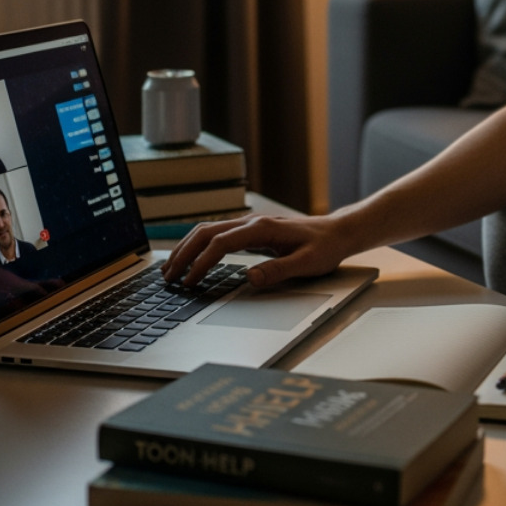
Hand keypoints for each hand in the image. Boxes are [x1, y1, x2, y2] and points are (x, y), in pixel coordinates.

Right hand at [161, 213, 354, 287]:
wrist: (338, 232)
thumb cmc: (325, 248)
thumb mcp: (307, 264)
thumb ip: (278, 271)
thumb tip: (250, 277)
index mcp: (262, 229)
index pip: (220, 244)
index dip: (201, 263)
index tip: (189, 283)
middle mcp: (252, 222)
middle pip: (205, 233)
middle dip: (183, 254)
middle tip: (167, 278)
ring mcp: (250, 224)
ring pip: (207, 230)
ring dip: (187, 248)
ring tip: (171, 270)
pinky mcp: (251, 231)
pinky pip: (217, 234)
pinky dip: (198, 246)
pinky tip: (191, 259)